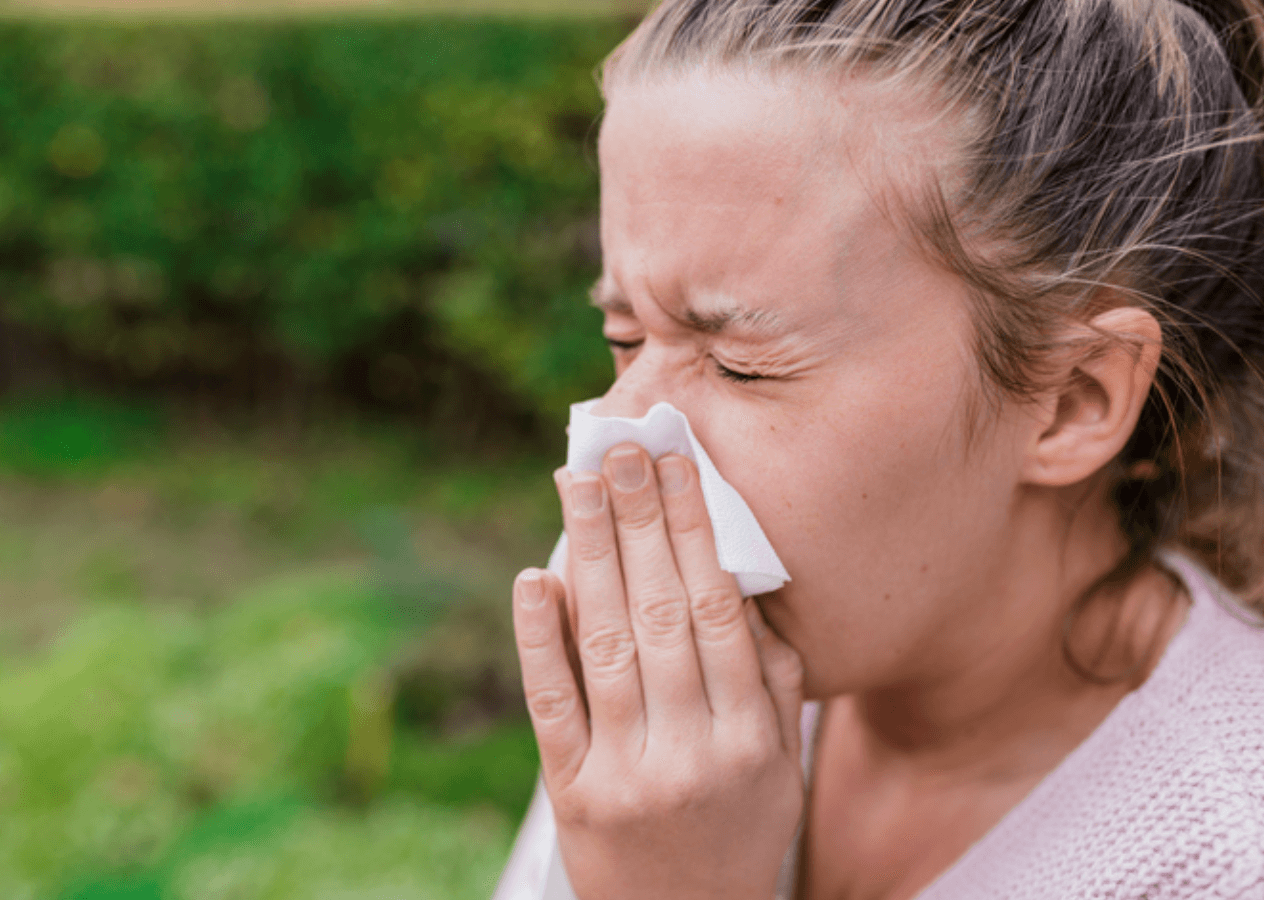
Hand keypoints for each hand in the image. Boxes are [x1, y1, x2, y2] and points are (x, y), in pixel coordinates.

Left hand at [512, 444, 804, 899]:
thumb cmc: (739, 834)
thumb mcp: (781, 770)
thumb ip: (772, 683)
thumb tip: (745, 586)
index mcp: (752, 738)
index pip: (720, 610)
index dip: (696, 531)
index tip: (678, 466)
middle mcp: (691, 750)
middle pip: (661, 613)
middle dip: (639, 521)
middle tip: (619, 449)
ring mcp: (627, 773)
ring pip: (606, 644)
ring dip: (588, 555)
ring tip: (576, 484)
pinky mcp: (572, 794)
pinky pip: (553, 705)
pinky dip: (539, 640)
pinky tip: (533, 579)